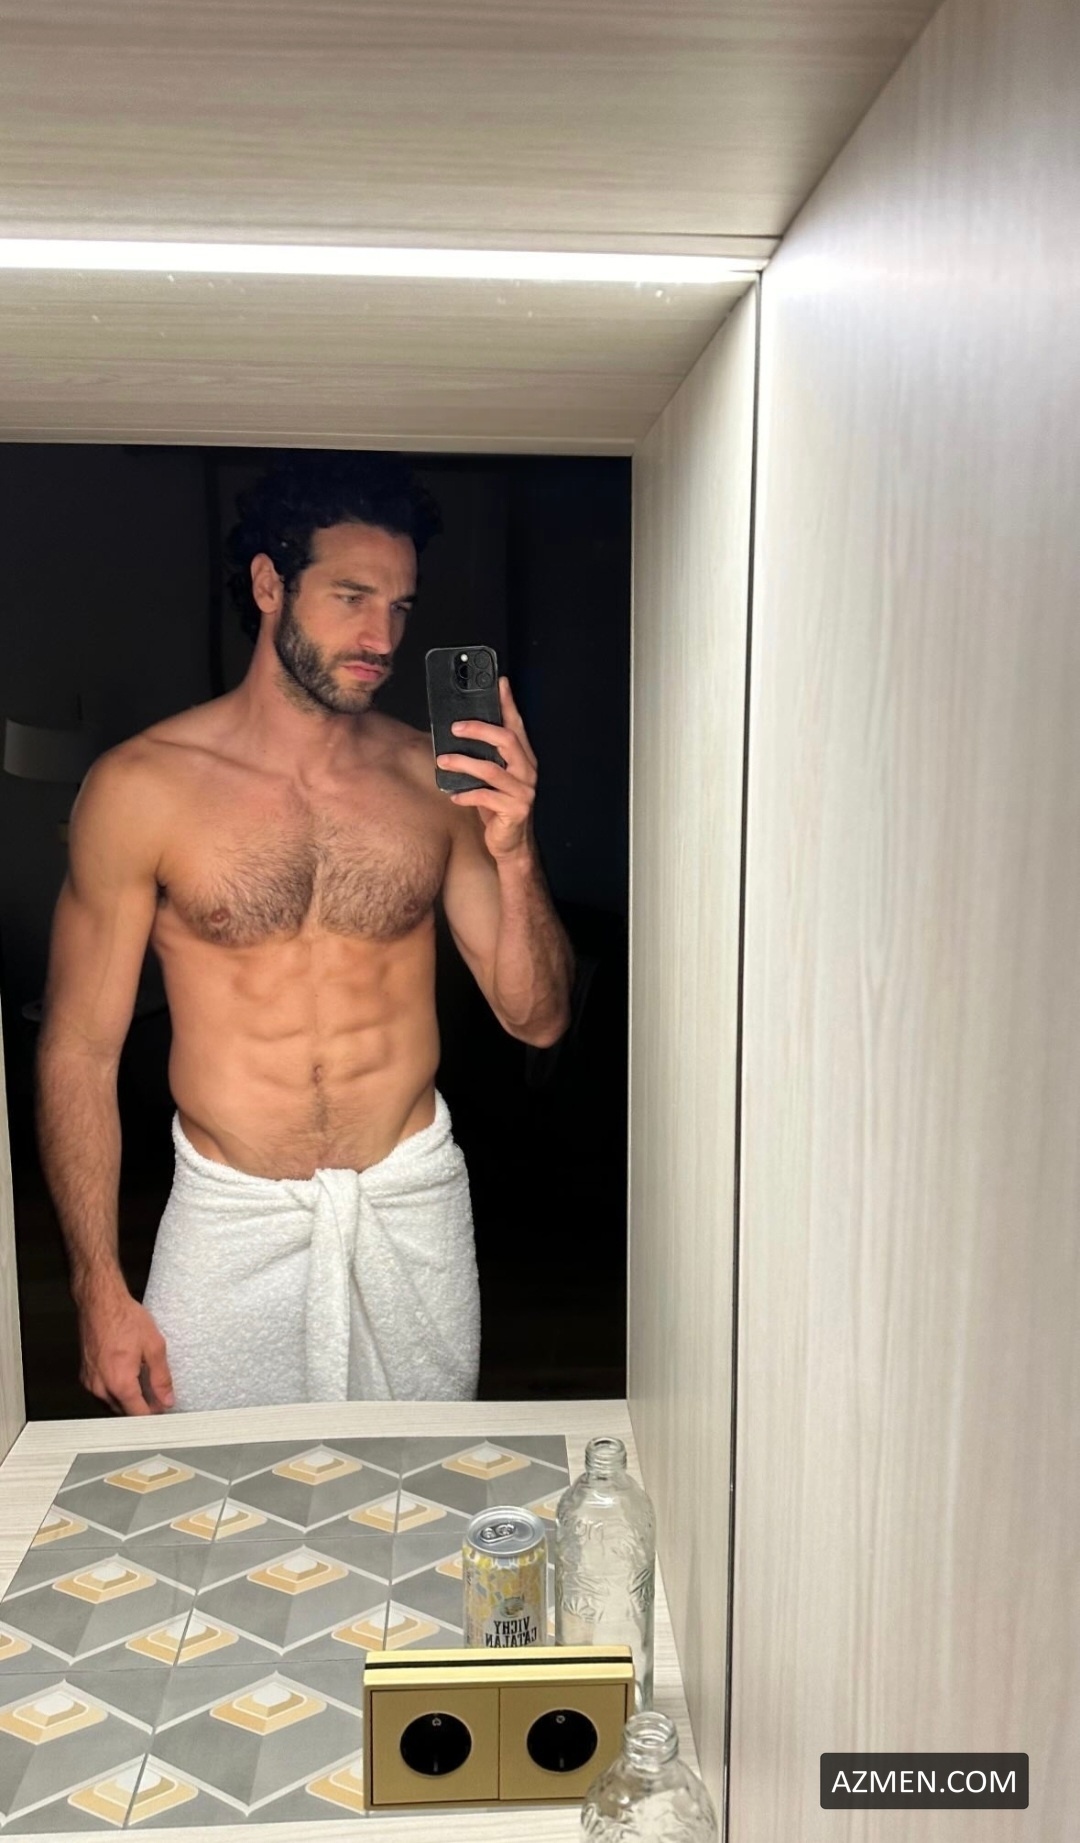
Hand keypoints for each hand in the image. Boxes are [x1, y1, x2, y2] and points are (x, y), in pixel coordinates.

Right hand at [75, 1276, 174, 1414]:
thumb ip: (161, 1377)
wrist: (100, 1302)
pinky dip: (116, 1390)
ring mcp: (90, 1382)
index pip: (138, 1415)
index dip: (154, 1415)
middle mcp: (101, 1387)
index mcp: (120, 1383)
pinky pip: (102, 1392)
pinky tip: (127, 1376)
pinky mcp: (85, 1374)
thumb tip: (167, 1398)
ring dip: (128, 1400)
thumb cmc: (124, 1318)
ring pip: (112, 1403)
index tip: (163, 1409)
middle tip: (158, 1395)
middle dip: (142, 1407)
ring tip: (143, 1383)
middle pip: (124, 1412)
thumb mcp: (154, 1346)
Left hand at [436, 676, 537, 858]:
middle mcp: (528, 771)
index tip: (499, 683)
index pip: (516, 725)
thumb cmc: (498, 807)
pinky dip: (467, 794)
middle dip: (479, 729)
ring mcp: (523, 791)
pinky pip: (486, 796)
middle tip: (454, 727)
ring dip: (464, 762)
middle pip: (506, 740)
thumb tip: (459, 732)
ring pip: (491, 769)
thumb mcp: (493, 778)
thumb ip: (486, 756)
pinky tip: (454, 795)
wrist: (511, 845)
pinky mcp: (515, 810)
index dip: (508, 704)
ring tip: (443, 761)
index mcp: (523, 759)